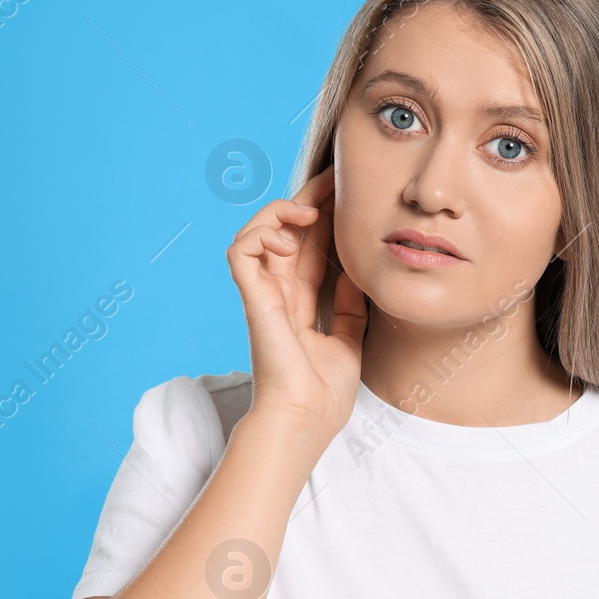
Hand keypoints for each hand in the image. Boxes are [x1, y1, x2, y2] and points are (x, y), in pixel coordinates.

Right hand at [225, 162, 367, 448]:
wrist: (306, 421)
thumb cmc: (323, 395)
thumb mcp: (350, 342)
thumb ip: (350, 307)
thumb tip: (358, 274)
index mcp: (301, 304)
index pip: (312, 247)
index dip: (327, 218)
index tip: (350, 194)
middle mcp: (279, 295)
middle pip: (288, 232)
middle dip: (310, 200)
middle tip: (335, 178)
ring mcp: (263, 296)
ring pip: (258, 232)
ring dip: (281, 213)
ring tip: (308, 214)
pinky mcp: (252, 300)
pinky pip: (240, 252)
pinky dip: (260, 234)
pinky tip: (289, 241)